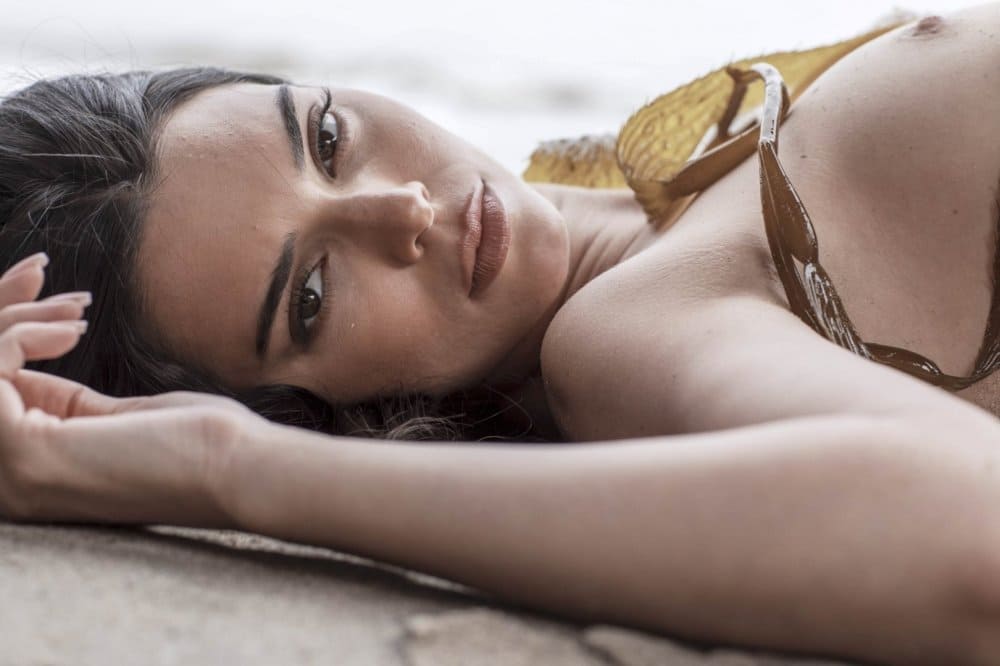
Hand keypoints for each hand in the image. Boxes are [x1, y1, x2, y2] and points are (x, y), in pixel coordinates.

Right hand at [0, 254, 259, 525]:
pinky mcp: (23, 453)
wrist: (237, 469)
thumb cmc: (195, 441)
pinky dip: (22, 333)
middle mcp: (1, 486)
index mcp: (20, 477)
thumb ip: (58, 402)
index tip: (39, 284)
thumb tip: (20, 360)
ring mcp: (6, 477)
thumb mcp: (108, 418)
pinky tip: (74, 331)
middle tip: (41, 272)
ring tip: (77, 309)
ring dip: (12, 316)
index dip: (2, 330)